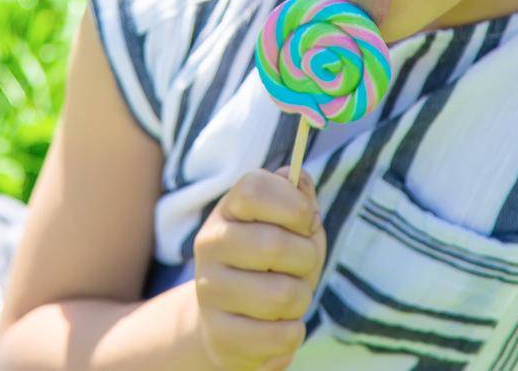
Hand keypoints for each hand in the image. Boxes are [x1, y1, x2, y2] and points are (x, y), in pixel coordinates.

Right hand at [191, 165, 325, 370]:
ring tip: (288, 298)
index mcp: (228, 210)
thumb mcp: (288, 225)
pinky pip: (279, 336)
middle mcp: (210, 245)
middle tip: (300, 266)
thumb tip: (300, 180)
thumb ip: (298, 197)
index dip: (294, 205)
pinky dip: (293, 332)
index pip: (255, 188)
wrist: (229, 320)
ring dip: (301, 299)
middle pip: (275, 245)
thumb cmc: (270, 264)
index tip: (307, 222)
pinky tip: (279, 325)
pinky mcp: (219, 334)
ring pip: (283, 295)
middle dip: (307, 259)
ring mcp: (210, 290)